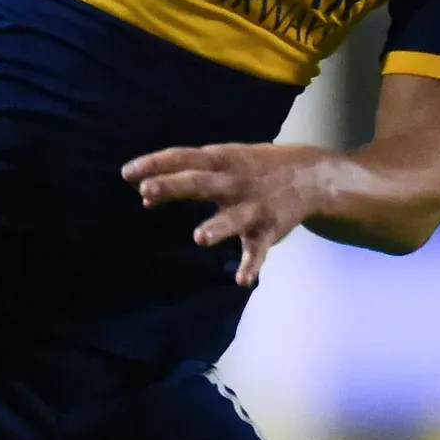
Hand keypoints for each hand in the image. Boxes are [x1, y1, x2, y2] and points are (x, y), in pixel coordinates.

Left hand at [122, 140, 332, 287]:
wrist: (313, 174)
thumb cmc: (253, 167)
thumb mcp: (222, 162)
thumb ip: (184, 176)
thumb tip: (143, 197)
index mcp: (221, 160)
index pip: (183, 158)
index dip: (155, 164)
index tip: (126, 173)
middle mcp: (235, 181)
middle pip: (201, 182)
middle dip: (175, 187)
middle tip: (147, 192)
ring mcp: (254, 206)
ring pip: (233, 218)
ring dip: (217, 227)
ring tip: (199, 238)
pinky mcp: (269, 230)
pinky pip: (258, 250)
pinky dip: (252, 265)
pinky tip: (242, 281)